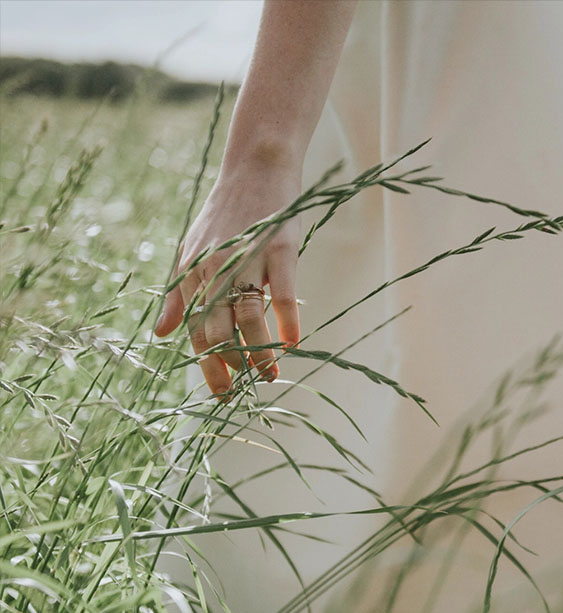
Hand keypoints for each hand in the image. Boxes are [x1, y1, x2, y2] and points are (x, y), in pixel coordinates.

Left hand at [154, 166, 301, 395]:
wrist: (255, 167)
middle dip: (232, 367)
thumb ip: (178, 294)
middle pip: (220, 331)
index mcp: (194, 273)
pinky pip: (283, 293)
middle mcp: (216, 269)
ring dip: (261, 353)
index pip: (196, 330)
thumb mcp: (190, 251)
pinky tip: (294, 342)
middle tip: (248, 388)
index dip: (207, 364)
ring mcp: (248, 258)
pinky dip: (288, 321)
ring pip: (250, 319)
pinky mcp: (280, 249)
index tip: (222, 391)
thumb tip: (163, 335)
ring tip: (272, 374)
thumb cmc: (224, 214)